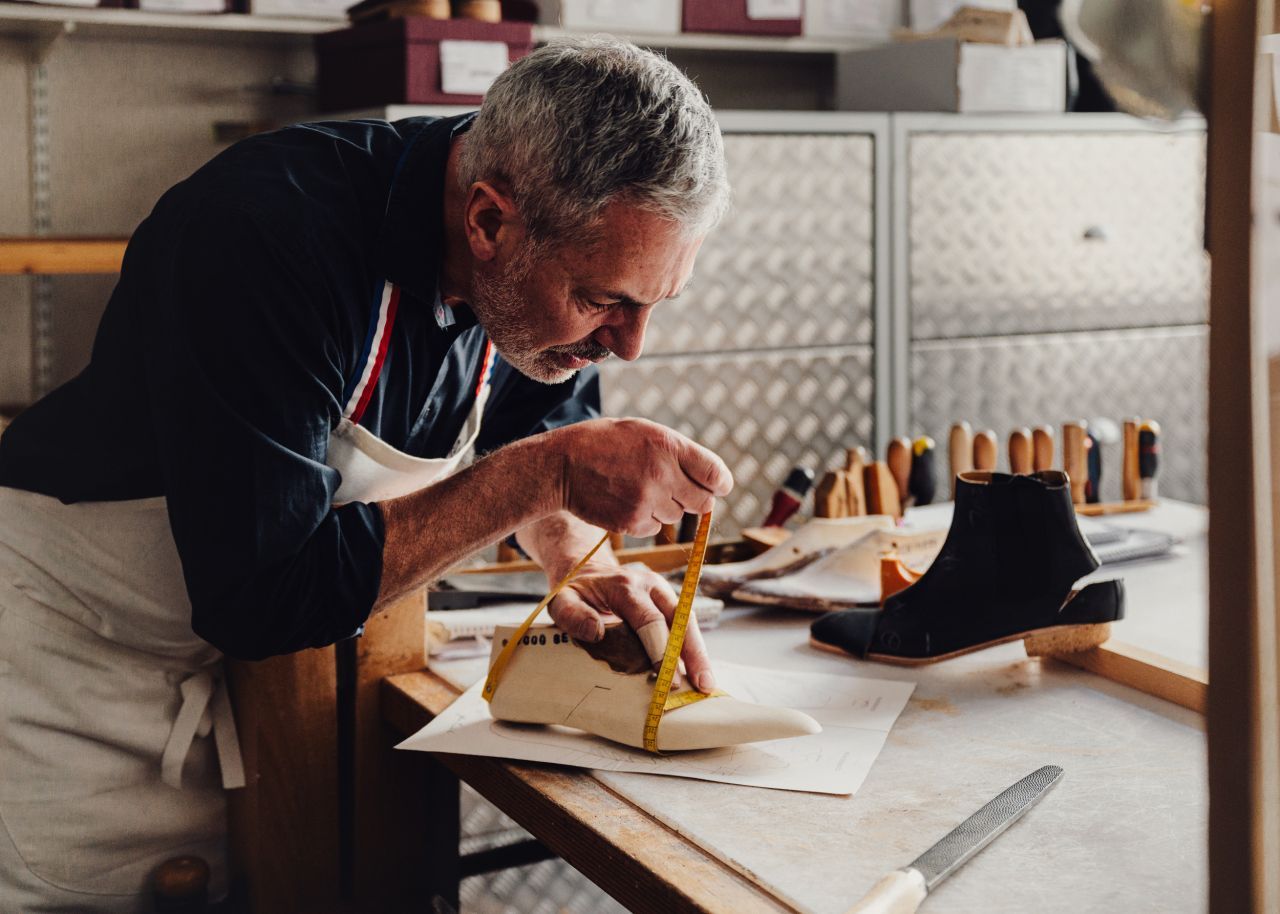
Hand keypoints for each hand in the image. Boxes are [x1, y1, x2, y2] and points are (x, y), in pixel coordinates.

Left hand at [548, 561, 714, 693]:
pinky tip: (697, 673)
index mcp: (626, 586)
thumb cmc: (575, 591)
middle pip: (680, 620)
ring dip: (699, 654)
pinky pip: (684, 626)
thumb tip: (596, 632)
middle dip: (692, 655)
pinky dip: (692, 650)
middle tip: (701, 685)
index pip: (650, 620)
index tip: (666, 678)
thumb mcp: (561, 600)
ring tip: (706, 684)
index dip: (661, 650)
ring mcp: (663, 593)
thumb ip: (572, 615)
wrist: (586, 570)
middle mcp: (650, 586)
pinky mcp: (667, 602)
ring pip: (688, 622)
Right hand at [549, 418, 732, 537]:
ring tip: (640, 488)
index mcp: (668, 445)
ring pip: (678, 516)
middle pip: (704, 502)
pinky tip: (627, 501)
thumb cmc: (605, 443)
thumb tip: (713, 480)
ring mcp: (647, 500)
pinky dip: (646, 519)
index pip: (717, 474)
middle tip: (677, 489)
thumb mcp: (644, 431)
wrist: (561, 465)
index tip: (716, 485)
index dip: (720, 483)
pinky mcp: (632, 522)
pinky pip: (655, 527)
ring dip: (667, 507)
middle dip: (696, 498)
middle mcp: (662, 474)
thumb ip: (678, 452)